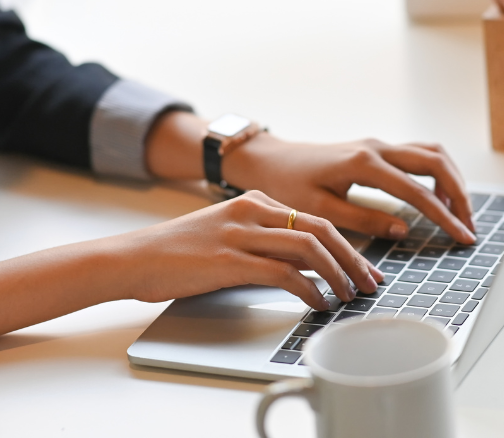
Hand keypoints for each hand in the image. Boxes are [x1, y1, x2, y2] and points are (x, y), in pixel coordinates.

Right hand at [108, 190, 382, 310]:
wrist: (133, 257)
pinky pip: (283, 272)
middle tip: (370, 282)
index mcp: (254, 201)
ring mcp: (241, 233)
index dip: (346, 244)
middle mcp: (251, 210)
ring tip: (349, 296)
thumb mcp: (228, 236)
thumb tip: (307, 267)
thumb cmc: (177, 253)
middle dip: (352, 258)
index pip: (314, 217)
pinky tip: (317, 303)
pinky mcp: (230, 260)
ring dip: (337, 273)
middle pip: (321, 227)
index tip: (363, 267)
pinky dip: (308, 289)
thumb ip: (265, 244)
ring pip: (308, 245)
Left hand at [224, 135, 476, 243]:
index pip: (417, 192)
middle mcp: (376, 148)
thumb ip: (364, 220)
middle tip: (469, 226)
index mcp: (363, 164)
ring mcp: (378, 144)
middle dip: (459, 195)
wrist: (271, 160)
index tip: (462, 237)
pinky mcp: (377, 148)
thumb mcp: (321, 211)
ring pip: (431, 153)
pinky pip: (418, 154)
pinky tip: (437, 196)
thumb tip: (404, 229)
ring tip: (458, 212)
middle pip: (436, 162)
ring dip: (451, 180)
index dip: (444, 216)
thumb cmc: (288, 186)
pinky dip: (436, 173)